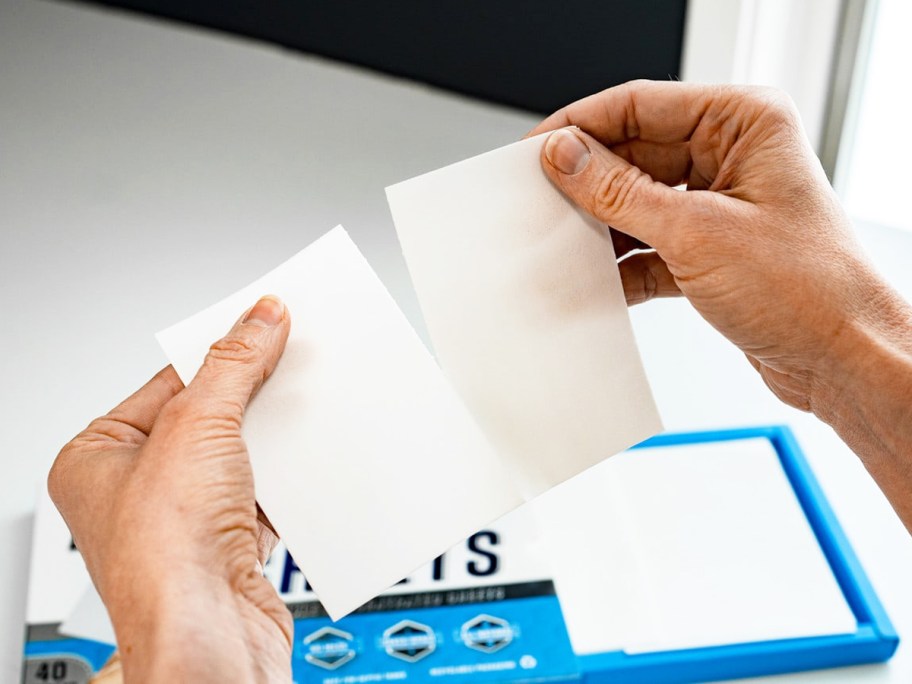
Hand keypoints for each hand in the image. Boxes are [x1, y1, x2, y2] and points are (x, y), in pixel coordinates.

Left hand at [49, 296, 292, 681]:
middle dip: (252, 393)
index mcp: (97, 457)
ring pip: (240, 453)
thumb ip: (232, 365)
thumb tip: (260, 319)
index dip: (217, 350)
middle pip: (208, 414)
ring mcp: (184, 517)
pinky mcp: (226, 541)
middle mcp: (136, 489)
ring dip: (273, 436)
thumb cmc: (164, 557)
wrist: (210, 637)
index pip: (167, 380)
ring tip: (299, 411)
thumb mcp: (196, 427)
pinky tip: (303, 461)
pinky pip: (262, 490)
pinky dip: (286, 475)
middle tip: (287, 357)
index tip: (260, 322)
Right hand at [530, 80, 911, 529]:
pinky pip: (647, 244)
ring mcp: (719, 204)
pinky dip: (620, 264)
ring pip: (636, 202)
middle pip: (633, 155)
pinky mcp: (709, 248)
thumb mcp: (696, 232)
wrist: (842, 360)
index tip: (535, 150)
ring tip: (558, 244)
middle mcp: (732, 156)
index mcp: (744, 123)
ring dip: (599, 227)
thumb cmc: (808, 289)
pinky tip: (593, 281)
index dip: (581, 126)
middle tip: (536, 201)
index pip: (641, 106)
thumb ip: (620, 191)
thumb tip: (565, 157)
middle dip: (585, 183)